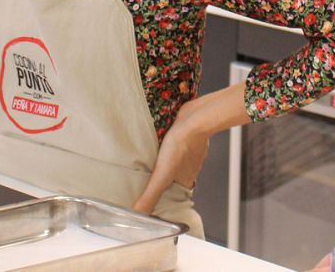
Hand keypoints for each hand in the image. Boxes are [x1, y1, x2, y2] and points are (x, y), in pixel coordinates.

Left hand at [133, 100, 211, 215]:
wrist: (195, 120)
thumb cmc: (181, 147)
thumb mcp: (162, 176)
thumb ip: (151, 196)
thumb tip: (139, 213)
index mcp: (185, 182)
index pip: (173, 197)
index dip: (163, 201)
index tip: (151, 202)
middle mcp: (189, 169)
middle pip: (173, 181)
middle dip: (160, 183)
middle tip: (144, 184)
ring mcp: (188, 153)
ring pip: (174, 164)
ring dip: (163, 166)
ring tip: (147, 166)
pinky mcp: (185, 139)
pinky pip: (174, 148)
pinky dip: (166, 150)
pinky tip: (156, 147)